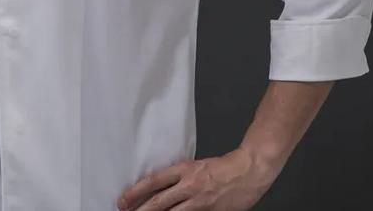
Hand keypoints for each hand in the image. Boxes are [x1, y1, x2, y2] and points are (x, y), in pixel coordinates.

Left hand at [116, 148, 276, 210]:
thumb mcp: (197, 165)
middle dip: (140, 209)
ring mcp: (200, 202)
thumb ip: (181, 177)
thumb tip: (164, 188)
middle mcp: (189, 185)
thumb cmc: (224, 166)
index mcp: (185, 169)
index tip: (124, 198)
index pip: (154, 181)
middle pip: (159, 201)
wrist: (248, 170)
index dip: (137, 191)